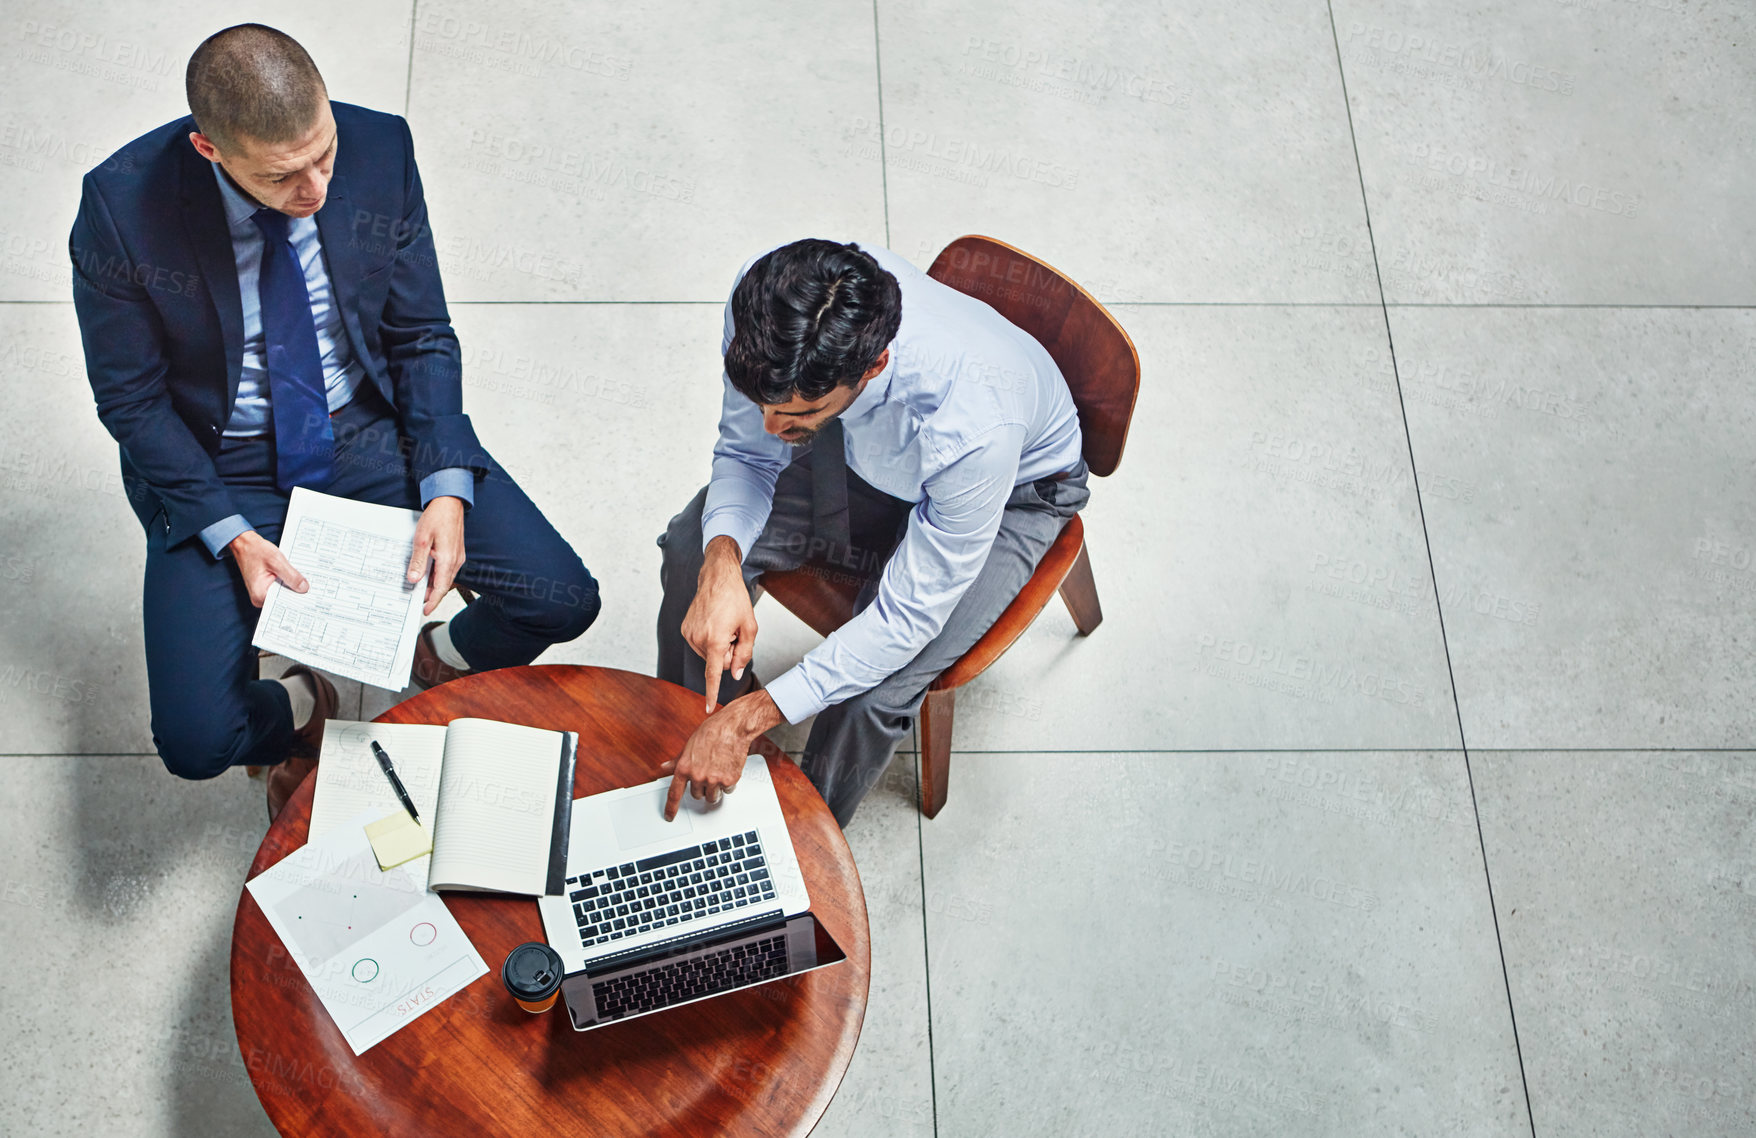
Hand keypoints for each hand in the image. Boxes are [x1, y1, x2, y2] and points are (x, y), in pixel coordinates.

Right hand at [228, 530, 308, 607]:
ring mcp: (263, 593)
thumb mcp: (277, 561)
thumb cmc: (256, 550)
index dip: (299, 600)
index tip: (312, 598)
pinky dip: (289, 582)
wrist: (244, 543)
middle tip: (314, 589)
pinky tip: (298, 578)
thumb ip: (291, 576)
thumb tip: (304, 588)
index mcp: (260, 595)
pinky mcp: (267, 587)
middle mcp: (260, 598)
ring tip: (306, 582)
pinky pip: (282, 587)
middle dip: (298, 593)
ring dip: (294, 587)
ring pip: (285, 593)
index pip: (284, 604)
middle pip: (285, 600)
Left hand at [407, 496, 465, 615]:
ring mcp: (458, 557)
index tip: (425, 609)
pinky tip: (429, 573)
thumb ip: (418, 561)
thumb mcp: (421, 540)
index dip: (433, 601)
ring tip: (421, 588)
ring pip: (446, 578)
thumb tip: (414, 579)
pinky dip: (438, 576)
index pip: (440, 588)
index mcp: (447, 560)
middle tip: (419, 601)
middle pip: (444, 585)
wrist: (450, 503)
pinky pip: (448, 570)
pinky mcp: (456, 552)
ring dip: (434, 585)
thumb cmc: (437, 517)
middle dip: (432, 595)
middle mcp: (456, 561)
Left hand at [660, 691, 784, 819]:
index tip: (670, 817)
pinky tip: (728, 768)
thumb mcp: (689, 745)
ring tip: (718, 770)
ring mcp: (714, 780)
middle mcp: (698, 776)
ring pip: (712, 796)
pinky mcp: (729, 781)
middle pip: (697, 795)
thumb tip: (665, 767)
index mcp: (684, 768)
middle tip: (708, 773)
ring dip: (715, 788)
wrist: (733, 728)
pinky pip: (727, 790)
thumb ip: (677, 760)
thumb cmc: (712, 732)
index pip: (674, 794)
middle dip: (702, 788)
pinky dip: (728, 783)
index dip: (671, 808)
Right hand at [681, 535, 757, 712]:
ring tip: (723, 624)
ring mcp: (689, 634)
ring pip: (709, 655)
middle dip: (729, 654)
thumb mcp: (750, 627)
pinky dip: (710, 639)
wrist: (717, 578)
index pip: (713, 674)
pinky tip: (714, 623)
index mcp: (716, 640)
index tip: (708, 708)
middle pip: (718, 663)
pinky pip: (701, 645)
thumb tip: (735, 674)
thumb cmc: (735, 599)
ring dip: (719, 646)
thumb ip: (744, 654)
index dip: (711, 693)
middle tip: (735, 633)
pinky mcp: (684, 629)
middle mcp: (698, 639)